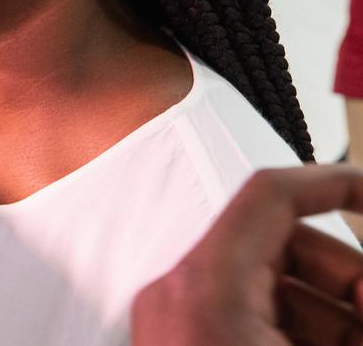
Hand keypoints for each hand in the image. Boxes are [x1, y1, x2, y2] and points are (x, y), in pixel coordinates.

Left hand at [132, 165, 362, 344]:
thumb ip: (359, 321)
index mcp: (206, 289)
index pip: (270, 194)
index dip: (334, 184)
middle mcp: (177, 297)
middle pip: (281, 246)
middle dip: (349, 277)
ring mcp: (170, 325)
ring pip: (270, 288)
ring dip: (332, 316)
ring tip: (358, 337)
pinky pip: (246, 319)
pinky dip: (294, 332)